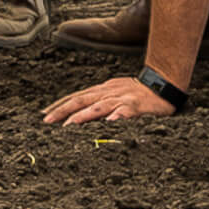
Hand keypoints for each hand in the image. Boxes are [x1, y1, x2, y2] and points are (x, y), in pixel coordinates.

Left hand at [43, 76, 175, 124]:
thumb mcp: (114, 93)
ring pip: (99, 106)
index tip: (44, 114)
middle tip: (47, 121)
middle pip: (82, 100)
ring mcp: (122, 98)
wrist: (163, 84)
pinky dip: (117, 116)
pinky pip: (126, 111)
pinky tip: (110, 123)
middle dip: (63, 110)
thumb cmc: (138, 93)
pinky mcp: (137, 106)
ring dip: (84, 115)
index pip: (76, 96)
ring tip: (70, 124)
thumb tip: (78, 112)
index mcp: (102, 90)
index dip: (60, 104)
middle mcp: (109, 92)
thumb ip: (99, 101)